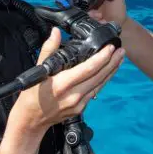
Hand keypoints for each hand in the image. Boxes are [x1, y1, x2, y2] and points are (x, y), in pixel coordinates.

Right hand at [9, 27, 123, 135]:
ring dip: (111, 71)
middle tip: (121, 50)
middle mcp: (74, 95)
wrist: (31, 121)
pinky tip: (107, 73)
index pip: (88, 69)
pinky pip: (95, 92)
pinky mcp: (81, 109)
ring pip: (100, 85)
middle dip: (112, 63)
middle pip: (99, 77)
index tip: (111, 47)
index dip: (102, 58)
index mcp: (63, 84)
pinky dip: (103, 80)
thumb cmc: (31, 96)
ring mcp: (79, 104)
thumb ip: (48, 50)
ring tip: (119, 59)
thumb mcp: (37, 71)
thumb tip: (56, 32)